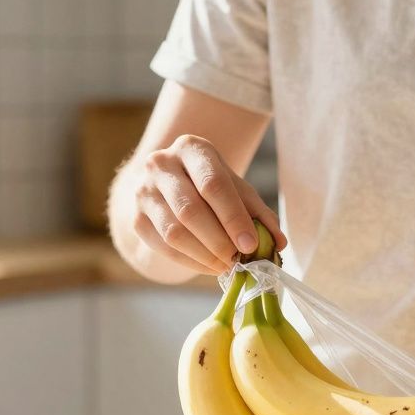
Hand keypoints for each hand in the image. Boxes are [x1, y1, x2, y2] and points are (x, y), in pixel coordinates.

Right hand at [130, 134, 284, 274]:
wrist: (169, 185)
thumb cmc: (210, 186)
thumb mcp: (236, 189)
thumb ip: (258, 213)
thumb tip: (277, 242)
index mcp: (191, 148)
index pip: (213, 184)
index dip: (233, 218)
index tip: (251, 245)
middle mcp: (161, 164)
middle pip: (191, 210)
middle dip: (219, 241)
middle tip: (239, 261)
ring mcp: (143, 191)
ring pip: (174, 232)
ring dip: (205, 255)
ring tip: (227, 265)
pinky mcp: (137, 218)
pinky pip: (164, 248)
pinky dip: (191, 262)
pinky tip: (210, 266)